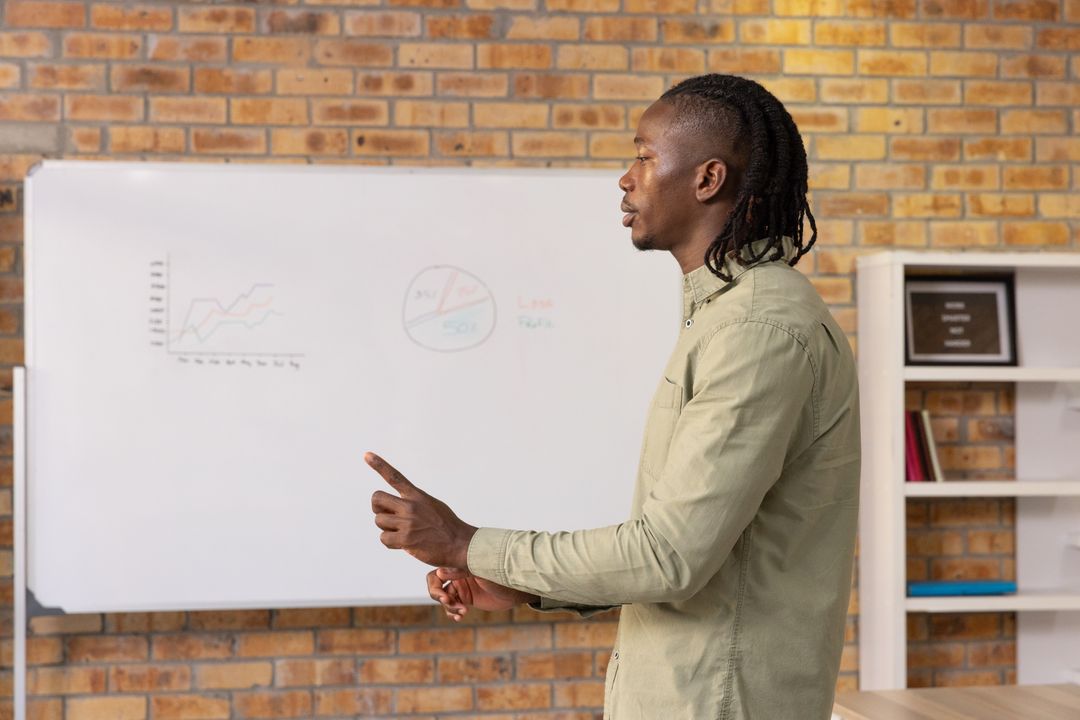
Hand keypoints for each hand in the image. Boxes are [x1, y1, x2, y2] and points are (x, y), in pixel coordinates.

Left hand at [367, 452, 477, 568]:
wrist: (460, 543)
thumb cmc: (446, 526)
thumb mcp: (432, 505)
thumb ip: (414, 503)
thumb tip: (395, 509)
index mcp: (417, 495)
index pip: (395, 477)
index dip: (379, 465)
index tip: (367, 455)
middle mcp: (411, 506)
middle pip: (377, 498)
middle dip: (378, 508)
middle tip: (388, 516)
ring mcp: (408, 522)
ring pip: (379, 520)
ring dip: (387, 528)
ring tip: (403, 533)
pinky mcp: (406, 539)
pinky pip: (384, 538)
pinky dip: (390, 542)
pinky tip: (403, 543)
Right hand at [427, 566, 537, 621]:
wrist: (517, 588)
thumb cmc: (502, 574)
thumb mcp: (480, 571)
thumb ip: (460, 571)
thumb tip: (439, 573)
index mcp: (458, 565)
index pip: (436, 574)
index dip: (435, 587)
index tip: (445, 597)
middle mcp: (457, 575)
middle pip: (437, 588)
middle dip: (442, 598)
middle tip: (453, 605)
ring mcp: (462, 587)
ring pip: (445, 600)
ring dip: (450, 608)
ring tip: (462, 612)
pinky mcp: (467, 599)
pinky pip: (453, 607)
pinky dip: (453, 613)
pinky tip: (460, 617)